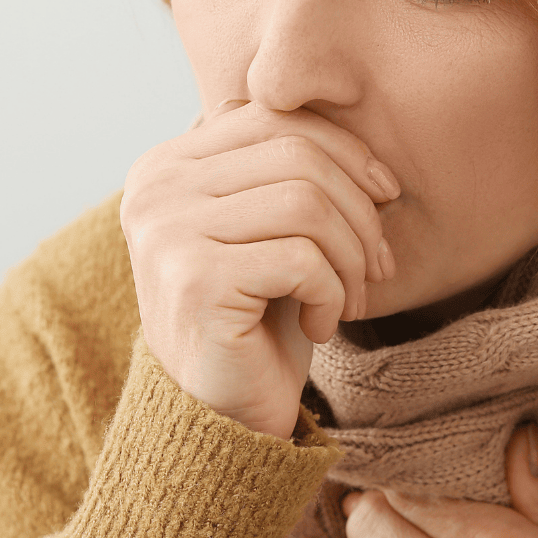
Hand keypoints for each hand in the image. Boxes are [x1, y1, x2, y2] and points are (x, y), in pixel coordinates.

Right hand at [120, 101, 400, 438]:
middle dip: (358, 210)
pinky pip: (302, 257)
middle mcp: (153, 189)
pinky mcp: (194, 281)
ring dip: (350, 257)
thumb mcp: (271, 231)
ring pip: (307, 202)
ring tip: (347, 299)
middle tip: (375, 267)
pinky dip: (332, 294)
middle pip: (297, 154)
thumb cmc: (258, 320)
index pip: (273, 117)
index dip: (345, 150)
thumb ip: (286, 169)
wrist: (222, 420)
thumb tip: (355, 124)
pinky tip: (322, 327)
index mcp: (165, 164)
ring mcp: (166, 233)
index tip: (384, 198)